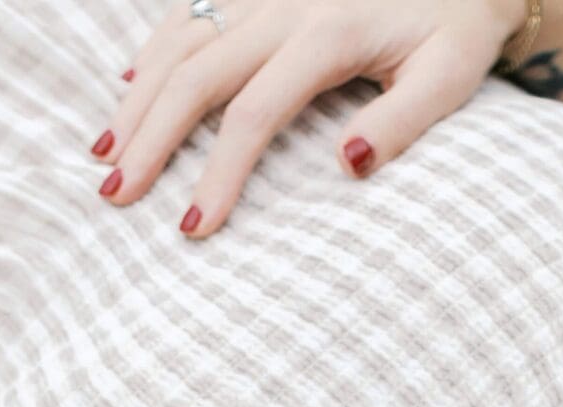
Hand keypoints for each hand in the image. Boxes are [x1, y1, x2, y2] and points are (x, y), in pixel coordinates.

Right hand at [91, 0, 524, 227]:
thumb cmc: (457, 27)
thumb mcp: (449, 76)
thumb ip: (401, 123)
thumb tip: (346, 166)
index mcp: (326, 31)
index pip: (253, 112)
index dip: (218, 172)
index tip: (194, 228)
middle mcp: (283, 0)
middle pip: (197, 73)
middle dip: (150, 137)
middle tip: (115, 196)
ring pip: (182, 38)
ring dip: (139, 97)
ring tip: (105, 155)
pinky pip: (193, 11)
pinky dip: (156, 50)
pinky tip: (130, 88)